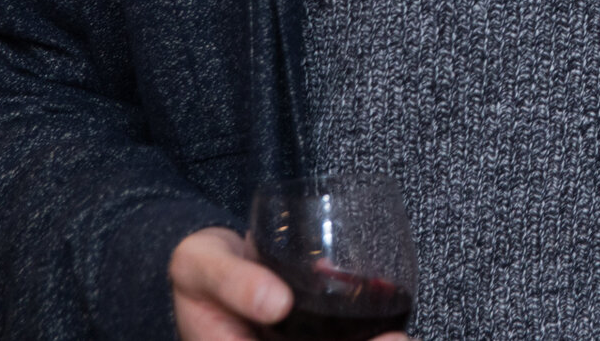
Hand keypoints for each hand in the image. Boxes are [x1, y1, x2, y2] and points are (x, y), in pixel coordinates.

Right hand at [170, 227, 411, 340]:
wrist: (204, 266)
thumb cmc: (198, 269)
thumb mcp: (200, 266)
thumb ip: (233, 283)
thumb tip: (276, 304)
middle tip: (399, 339)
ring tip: (401, 336)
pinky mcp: (305, 340)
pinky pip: (334, 338)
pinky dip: (363, 334)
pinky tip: (389, 320)